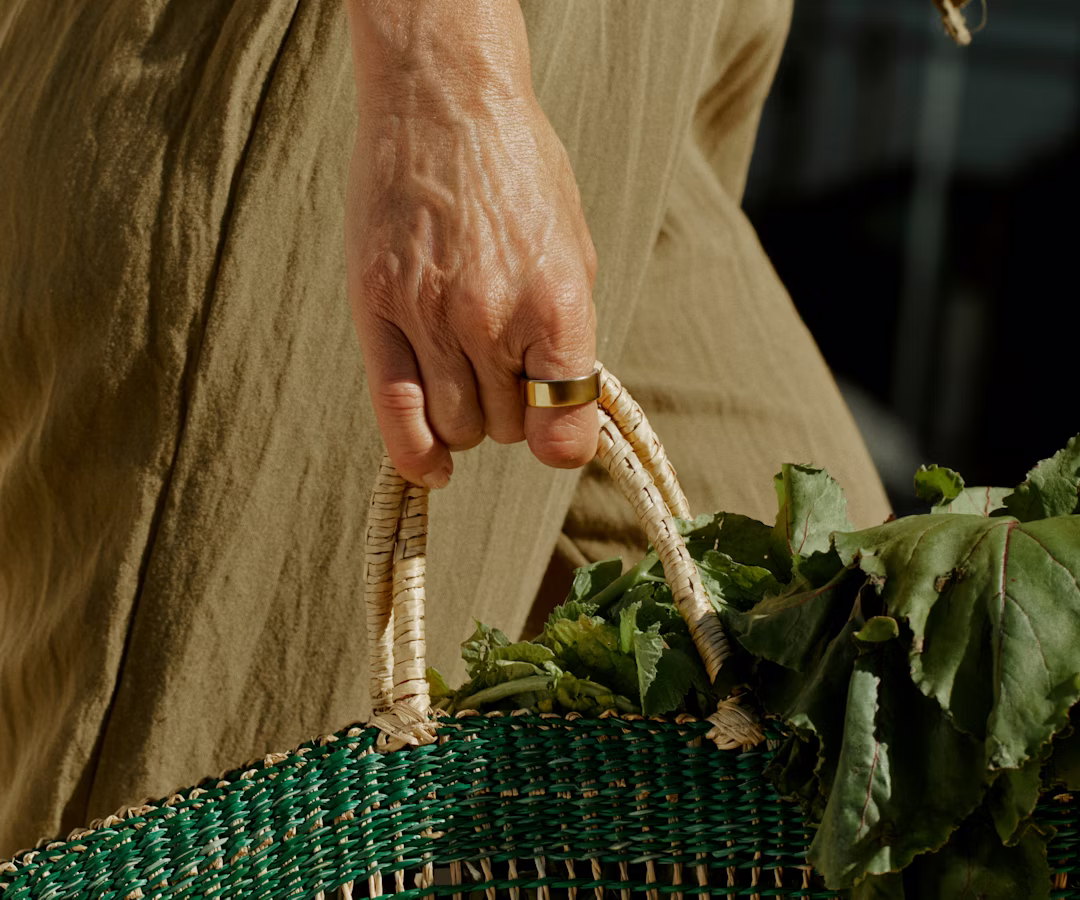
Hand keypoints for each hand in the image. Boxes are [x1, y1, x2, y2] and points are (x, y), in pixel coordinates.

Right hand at [344, 0, 598, 489]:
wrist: (443, 100)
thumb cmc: (519, 171)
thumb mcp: (575, 248)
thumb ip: (572, 335)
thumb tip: (564, 409)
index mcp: (556, 302)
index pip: (564, 425)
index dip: (561, 437)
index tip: (553, 427)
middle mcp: (492, 317)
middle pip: (505, 427)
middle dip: (511, 411)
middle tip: (504, 367)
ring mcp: (428, 313)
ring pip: (456, 425)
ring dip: (467, 417)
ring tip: (467, 372)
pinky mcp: (376, 305)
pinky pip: (395, 410)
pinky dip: (415, 452)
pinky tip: (431, 467)